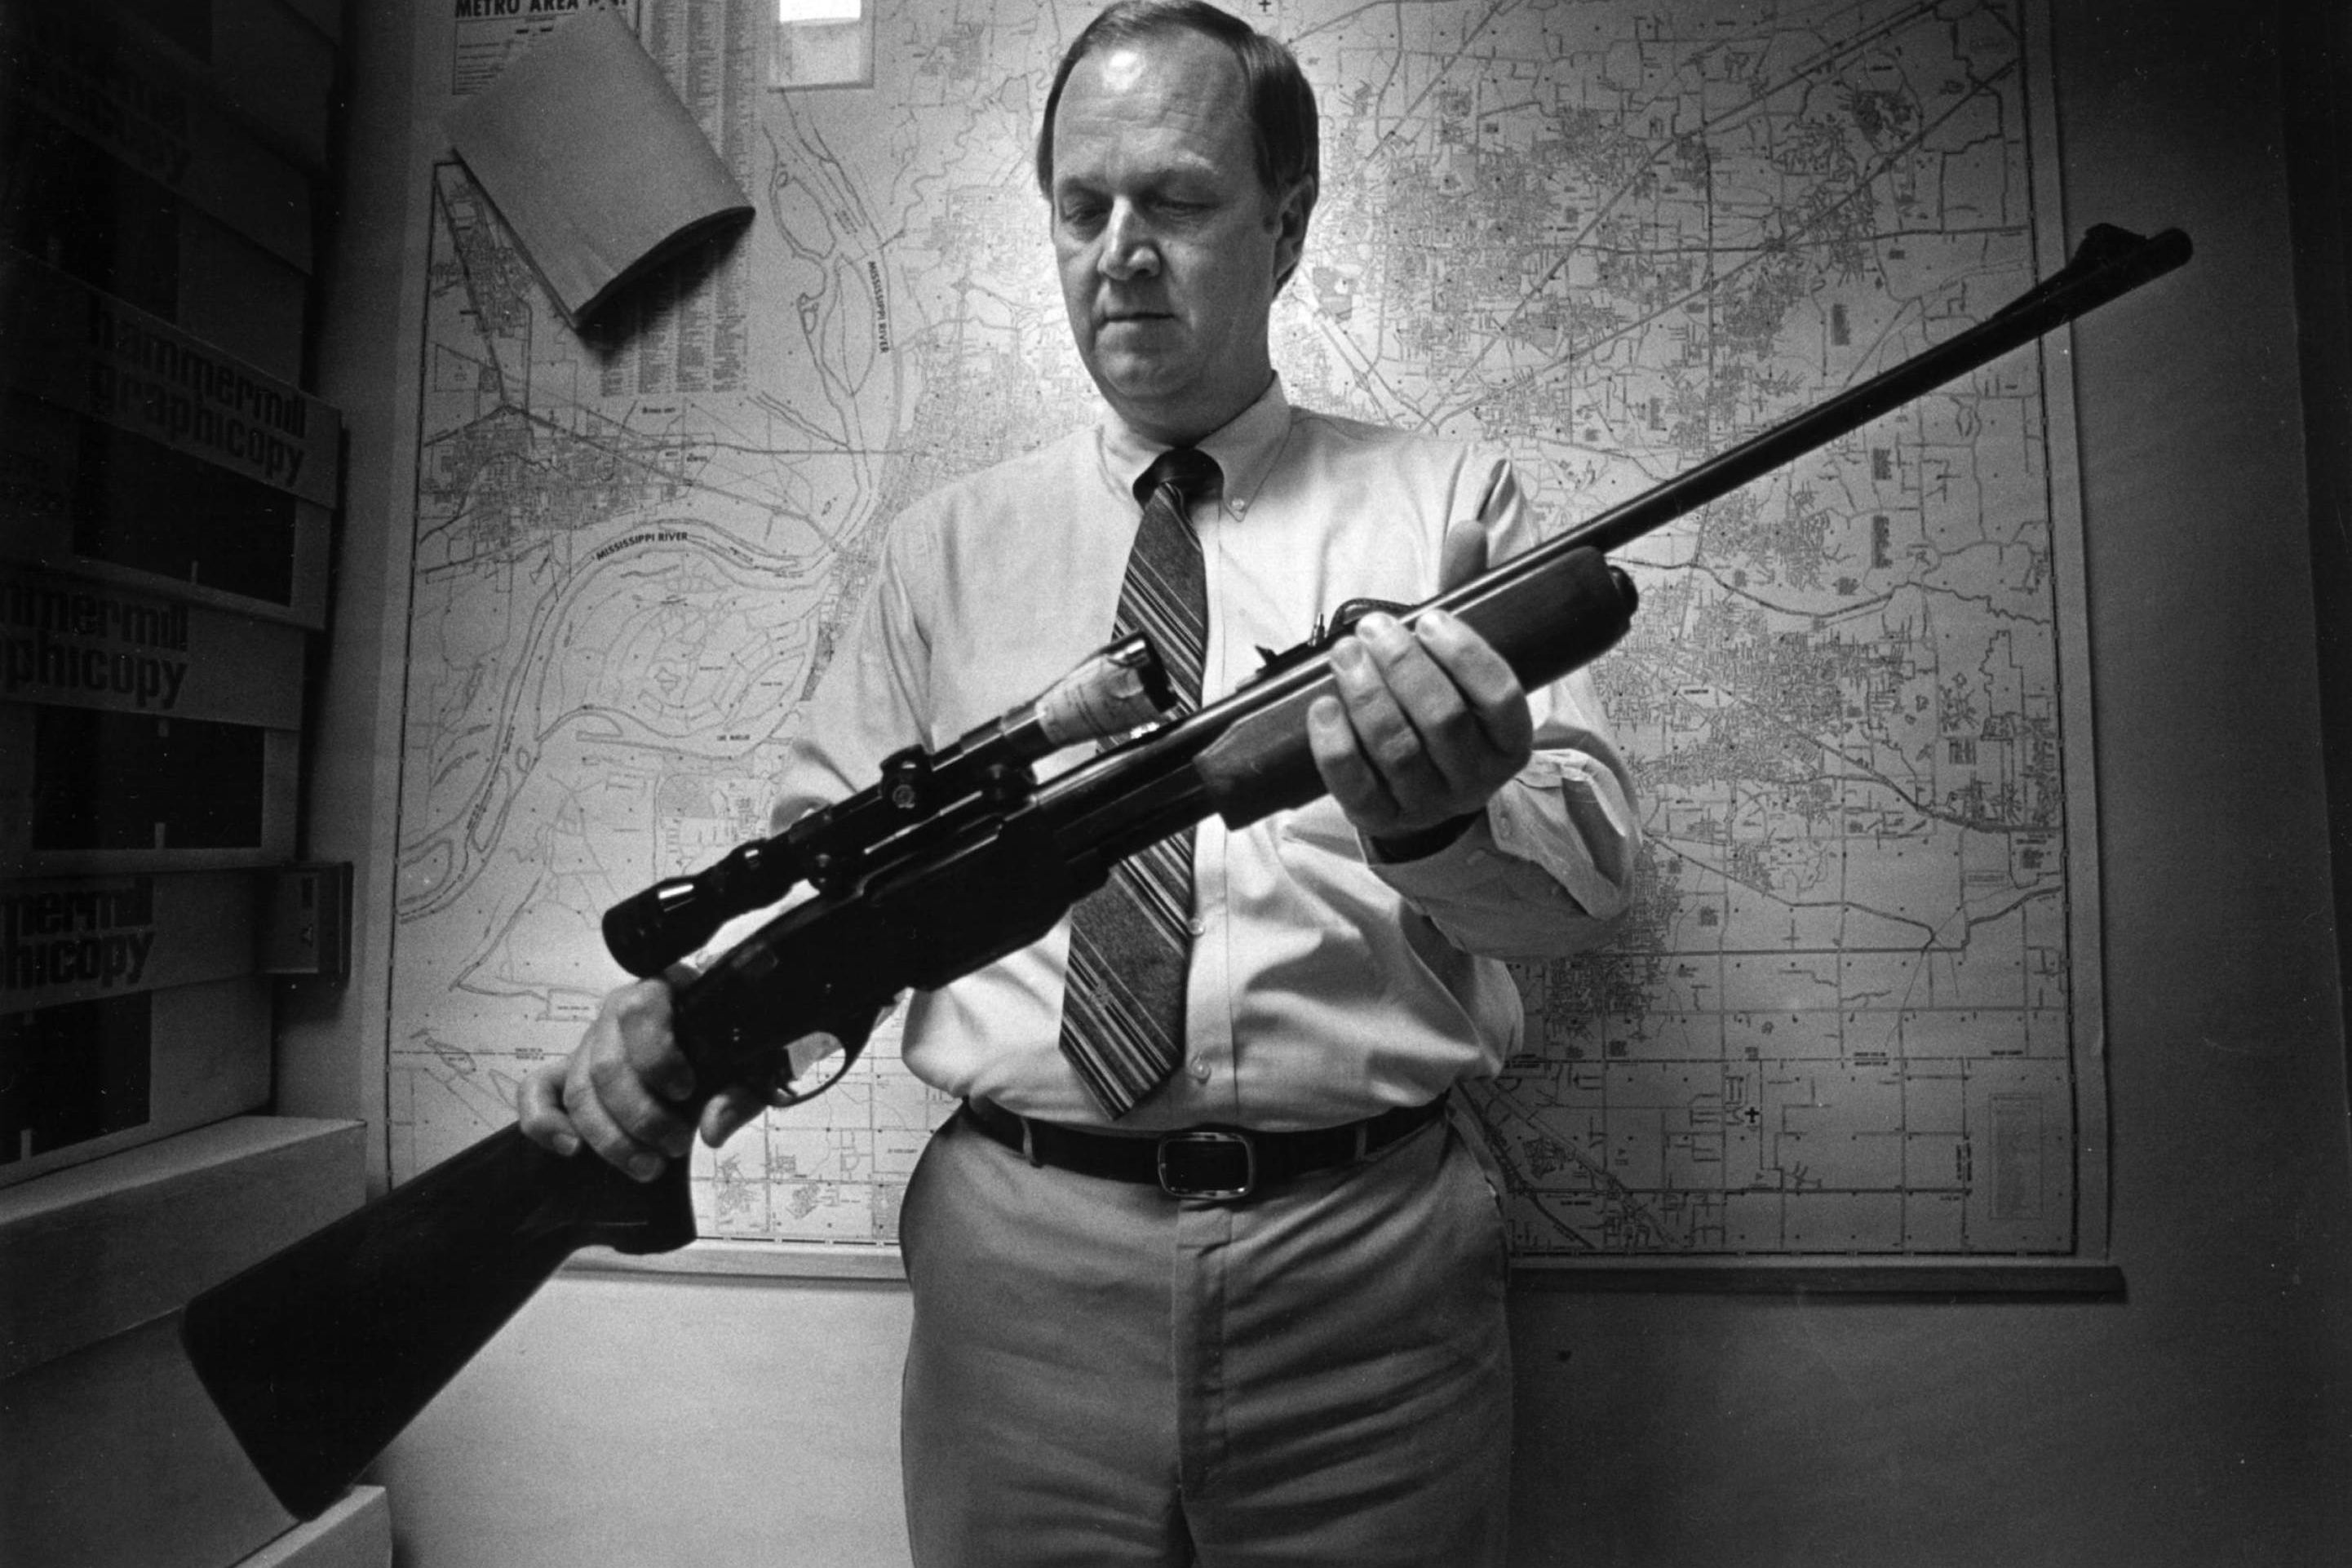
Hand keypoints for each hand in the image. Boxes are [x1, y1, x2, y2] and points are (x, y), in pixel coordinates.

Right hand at [515, 972, 778, 1180]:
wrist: (714, 1051)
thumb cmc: (730, 1051)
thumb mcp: (751, 1066)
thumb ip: (741, 1093)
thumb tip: (712, 1129)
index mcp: (663, 992)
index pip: (641, 1011)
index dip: (658, 1057)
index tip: (687, 1090)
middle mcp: (617, 1012)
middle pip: (606, 1067)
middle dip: (640, 1118)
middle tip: (676, 1145)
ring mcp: (589, 1042)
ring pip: (579, 1092)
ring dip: (611, 1139)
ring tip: (649, 1166)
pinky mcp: (567, 1071)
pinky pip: (536, 1091)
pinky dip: (544, 1122)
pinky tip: (571, 1149)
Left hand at [1307, 521, 1533, 856]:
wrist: (1420, 792)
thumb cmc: (1444, 709)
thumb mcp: (1459, 659)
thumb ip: (1466, 598)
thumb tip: (1468, 528)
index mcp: (1509, 738)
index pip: (1500, 697)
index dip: (1465, 655)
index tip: (1430, 618)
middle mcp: (1476, 777)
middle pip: (1442, 720)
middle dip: (1403, 667)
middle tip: (1373, 628)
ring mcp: (1428, 803)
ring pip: (1397, 750)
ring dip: (1366, 695)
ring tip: (1344, 653)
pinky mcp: (1379, 818)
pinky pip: (1355, 784)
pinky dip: (1335, 743)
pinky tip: (1322, 705)